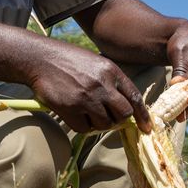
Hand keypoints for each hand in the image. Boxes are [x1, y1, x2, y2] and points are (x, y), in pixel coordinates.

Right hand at [27, 40, 152, 133]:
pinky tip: (75, 114)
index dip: (143, 116)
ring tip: (87, 112)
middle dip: (118, 119)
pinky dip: (82, 126)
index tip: (146, 128)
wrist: (40, 59)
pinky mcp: (71, 109)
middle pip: (123, 114)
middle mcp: (102, 84)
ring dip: (98, 123)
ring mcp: (87, 97)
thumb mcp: (97, 64)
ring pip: (105, 124)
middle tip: (107, 116)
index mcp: (111, 71)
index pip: (134, 97)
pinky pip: (85, 129)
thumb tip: (124, 108)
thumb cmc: (69, 61)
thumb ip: (111, 83)